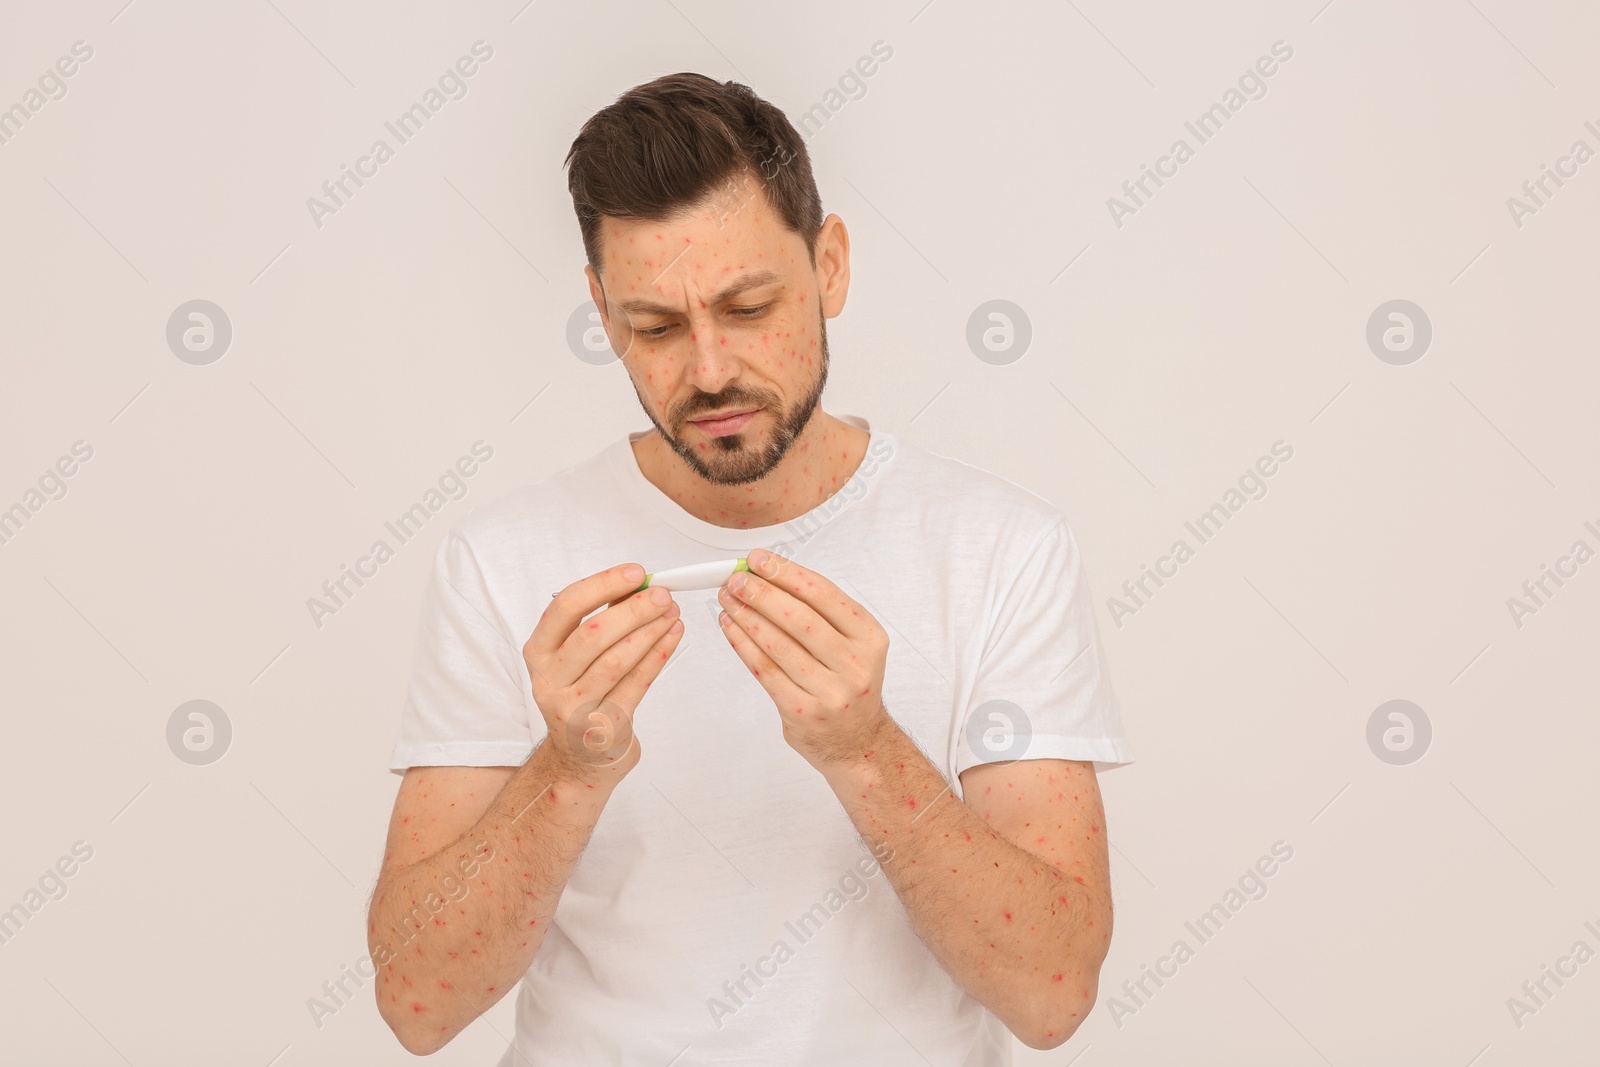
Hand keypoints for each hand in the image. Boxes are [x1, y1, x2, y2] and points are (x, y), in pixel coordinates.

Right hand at [524, 563, 682, 777]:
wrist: (579, 756)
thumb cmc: (582, 694)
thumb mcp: (576, 657)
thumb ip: (601, 620)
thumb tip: (638, 584)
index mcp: (538, 652)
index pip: (566, 607)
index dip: (603, 585)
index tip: (636, 573)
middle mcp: (549, 680)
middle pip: (593, 634)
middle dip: (634, 609)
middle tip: (663, 595)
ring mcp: (573, 708)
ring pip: (616, 661)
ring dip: (650, 631)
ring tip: (673, 613)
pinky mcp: (603, 728)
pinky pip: (636, 684)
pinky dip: (658, 657)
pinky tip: (672, 637)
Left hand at [715, 549, 890, 768]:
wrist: (858, 743)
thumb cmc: (848, 684)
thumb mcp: (853, 645)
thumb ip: (820, 613)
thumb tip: (770, 576)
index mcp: (870, 638)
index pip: (824, 595)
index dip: (787, 573)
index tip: (759, 559)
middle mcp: (855, 665)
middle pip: (800, 618)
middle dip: (762, 593)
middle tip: (737, 578)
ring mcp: (830, 691)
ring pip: (779, 644)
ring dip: (747, 616)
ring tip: (728, 599)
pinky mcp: (803, 712)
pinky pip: (765, 670)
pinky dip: (743, 644)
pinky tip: (731, 627)